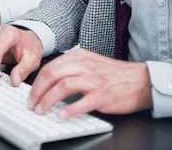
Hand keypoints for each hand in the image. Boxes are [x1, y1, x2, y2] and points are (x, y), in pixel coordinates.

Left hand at [27, 48, 152, 118]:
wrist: (140, 81)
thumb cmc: (115, 74)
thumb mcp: (92, 63)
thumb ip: (73, 67)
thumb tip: (51, 81)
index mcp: (80, 56)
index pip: (51, 67)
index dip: (37, 82)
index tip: (31, 94)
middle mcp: (85, 65)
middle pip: (52, 74)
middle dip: (37, 91)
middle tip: (31, 104)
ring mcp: (94, 80)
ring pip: (63, 86)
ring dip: (48, 100)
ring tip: (41, 111)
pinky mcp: (103, 95)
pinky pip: (82, 102)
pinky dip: (69, 110)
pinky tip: (61, 115)